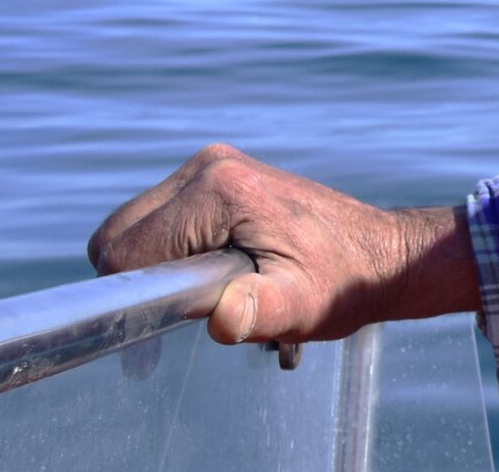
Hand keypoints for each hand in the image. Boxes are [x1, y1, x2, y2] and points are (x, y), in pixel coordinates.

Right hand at [86, 144, 478, 344]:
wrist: (378, 254)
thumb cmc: (340, 282)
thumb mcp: (299, 306)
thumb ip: (257, 311)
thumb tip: (223, 317)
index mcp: (217, 190)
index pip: (126, 251)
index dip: (133, 298)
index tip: (162, 332)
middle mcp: (206, 166)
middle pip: (120, 234)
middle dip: (141, 280)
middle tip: (190, 309)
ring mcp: (210, 166)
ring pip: (135, 228)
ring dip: (156, 267)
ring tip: (210, 288)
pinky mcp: (216, 176)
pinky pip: (160, 220)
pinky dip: (168, 251)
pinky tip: (213, 270)